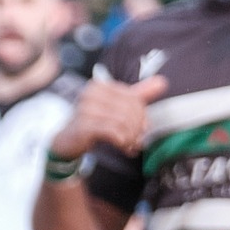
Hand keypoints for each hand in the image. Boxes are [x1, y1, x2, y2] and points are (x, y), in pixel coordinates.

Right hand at [47, 74, 168, 161]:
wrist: (66, 142)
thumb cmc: (92, 123)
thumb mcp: (116, 107)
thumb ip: (138, 94)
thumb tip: (163, 81)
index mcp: (101, 85)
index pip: (133, 99)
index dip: (142, 116)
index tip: (143, 130)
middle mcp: (92, 93)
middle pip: (129, 110)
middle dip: (138, 129)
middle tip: (138, 142)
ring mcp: (85, 109)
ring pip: (123, 122)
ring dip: (131, 138)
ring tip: (131, 147)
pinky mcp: (83, 126)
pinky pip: (112, 132)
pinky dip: (123, 142)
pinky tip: (123, 148)